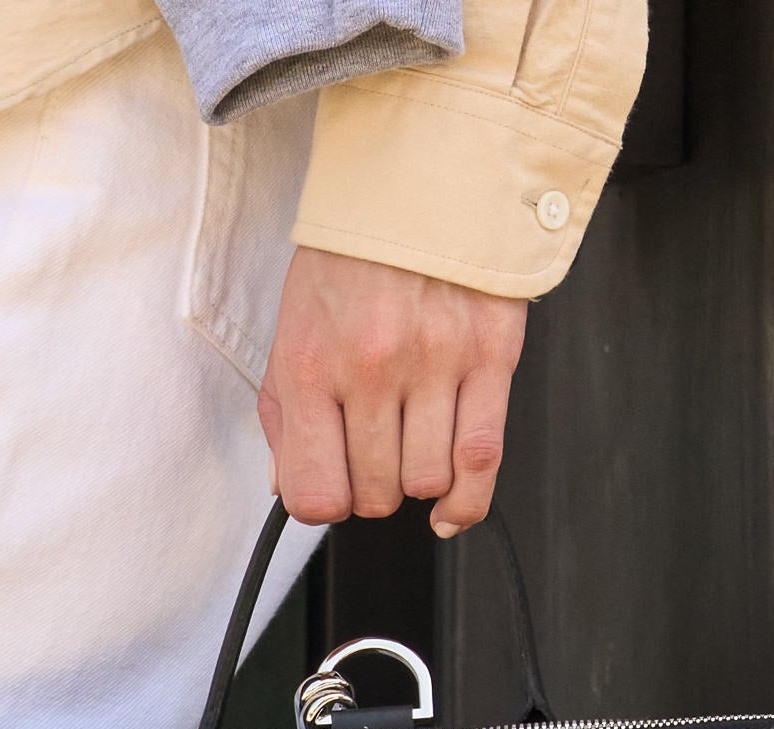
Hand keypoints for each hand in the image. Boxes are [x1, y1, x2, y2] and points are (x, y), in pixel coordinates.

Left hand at [258, 247, 527, 536]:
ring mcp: (435, 363)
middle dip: (371, 490)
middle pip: (374, 495)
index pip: (315, 491)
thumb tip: (285, 487)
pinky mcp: (489, 358)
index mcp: (314, 362)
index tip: (331, 486)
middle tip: (373, 456)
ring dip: (416, 482)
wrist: (419, 178)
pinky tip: (450, 505)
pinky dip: (465, 499)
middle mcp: (373, 367)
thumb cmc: (352, 258)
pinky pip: (480, 461)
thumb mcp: (293, 326)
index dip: (322, 504)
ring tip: (410, 447)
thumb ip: (284, 413)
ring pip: (425, 483)